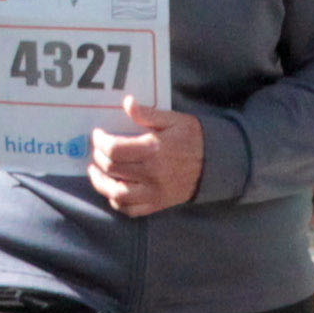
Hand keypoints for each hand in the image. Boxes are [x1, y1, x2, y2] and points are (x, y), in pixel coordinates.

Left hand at [83, 98, 205, 216]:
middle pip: (113, 169)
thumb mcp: (174, 120)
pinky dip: (117, 202)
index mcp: (154, 149)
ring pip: (117, 193)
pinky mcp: (159, 204)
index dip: (100, 141)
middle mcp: (152, 173)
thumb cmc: (194, 138)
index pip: (115, 149)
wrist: (218, 164)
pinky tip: (113, 191)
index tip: (98, 135)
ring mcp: (155, 192)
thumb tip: (127, 103)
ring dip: (101, 183)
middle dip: (99, 158)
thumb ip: (148, 113)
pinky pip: (131, 210)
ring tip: (95, 171)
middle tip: (98, 150)